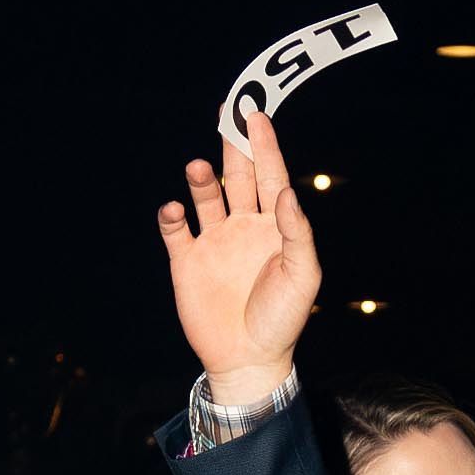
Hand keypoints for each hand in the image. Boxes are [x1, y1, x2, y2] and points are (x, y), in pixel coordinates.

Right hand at [158, 111, 320, 404]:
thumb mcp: (302, 277)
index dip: (264, 146)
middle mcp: (243, 227)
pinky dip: (172, 215)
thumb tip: (287, 192)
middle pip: (237, 176)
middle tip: (228, 113)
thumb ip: (298, 233)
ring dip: (202, 180)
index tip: (256, 115)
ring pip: (205, 196)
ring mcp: (214, 241)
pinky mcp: (187, 260)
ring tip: (200, 169)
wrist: (248, 361)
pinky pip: (175, 229)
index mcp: (274, 228)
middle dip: (233, 146)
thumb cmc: (282, 321)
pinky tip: (175, 210)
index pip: (270, 177)